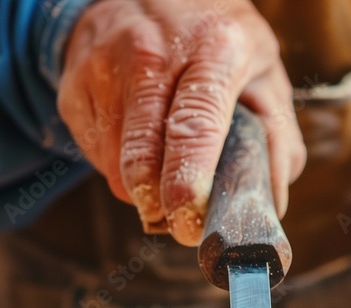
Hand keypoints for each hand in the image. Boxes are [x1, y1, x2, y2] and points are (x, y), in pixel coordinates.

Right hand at [58, 0, 305, 244]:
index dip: (188, 180)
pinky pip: (94, 156)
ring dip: (142, 189)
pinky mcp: (73, 87)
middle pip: (142, 154)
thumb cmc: (214, 39)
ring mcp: (103, 68)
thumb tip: (269, 204)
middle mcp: (151, 53)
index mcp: (212, 48)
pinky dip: (120, 169)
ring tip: (167, 174)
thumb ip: (277, 137)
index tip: (190, 219)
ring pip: (115, 165)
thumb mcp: (263, 69)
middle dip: (160, 205)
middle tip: (182, 225)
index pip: (195, 124)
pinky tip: (141, 145)